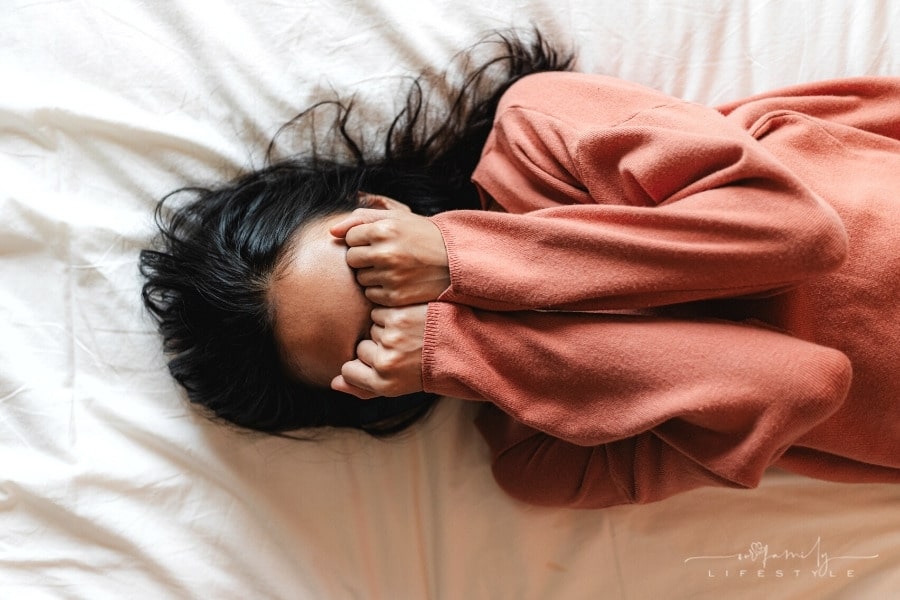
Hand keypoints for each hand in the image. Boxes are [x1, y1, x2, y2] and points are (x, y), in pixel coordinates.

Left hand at [330, 204, 449, 306]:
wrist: (455, 261)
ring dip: (371, 275)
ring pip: (360, 279)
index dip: (362, 239)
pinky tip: (398, 282)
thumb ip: (361, 219)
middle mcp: (386, 253)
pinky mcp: (396, 297)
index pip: (350, 238)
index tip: (380, 241)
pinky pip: (371, 296)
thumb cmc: (422, 236)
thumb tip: (331, 232)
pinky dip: (380, 291)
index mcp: (385, 229)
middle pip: (351, 259)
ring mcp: (391, 277)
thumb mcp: (397, 218)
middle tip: (385, 255)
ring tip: (394, 268)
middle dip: (363, 257)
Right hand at [331, 304, 427, 398]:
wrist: (463, 345)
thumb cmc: (428, 368)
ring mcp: (389, 339)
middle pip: (360, 348)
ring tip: (411, 334)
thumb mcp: (398, 386)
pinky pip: (379, 312)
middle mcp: (385, 364)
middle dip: (378, 346)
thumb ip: (364, 388)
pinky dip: (392, 314)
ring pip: (370, 328)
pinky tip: (411, 320)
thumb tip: (334, 383)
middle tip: (406, 349)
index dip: (363, 365)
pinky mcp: (396, 317)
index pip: (348, 371)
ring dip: (386, 328)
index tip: (384, 363)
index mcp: (384, 385)